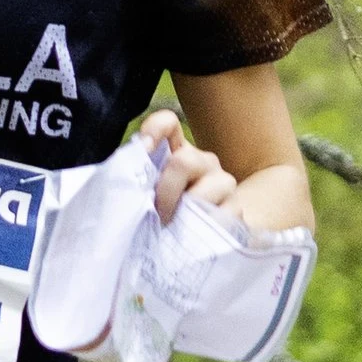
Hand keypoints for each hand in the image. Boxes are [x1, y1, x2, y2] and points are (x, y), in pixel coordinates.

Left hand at [135, 108, 238, 226]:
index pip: (167, 124)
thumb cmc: (170, 215)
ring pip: (204, 191)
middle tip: (157, 216)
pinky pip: (220, 216)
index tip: (144, 148)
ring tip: (175, 230)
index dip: (155, 130)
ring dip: (184, 214)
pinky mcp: (236, 208)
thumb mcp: (150, 197)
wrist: (210, 236)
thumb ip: (139, 187)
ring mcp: (223, 183)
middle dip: (165, 192)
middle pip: (183, 161)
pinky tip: (193, 237)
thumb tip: (125, 194)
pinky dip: (202, 229)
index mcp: (177, 152)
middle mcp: (202, 161)